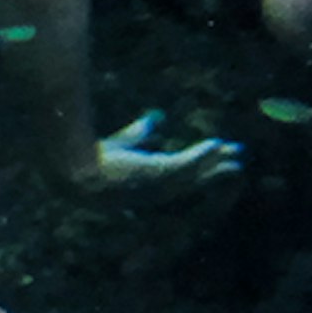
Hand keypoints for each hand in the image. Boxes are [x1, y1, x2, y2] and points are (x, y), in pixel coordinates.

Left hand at [83, 109, 239, 188]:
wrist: (76, 170)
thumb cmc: (92, 160)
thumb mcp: (123, 144)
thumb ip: (138, 134)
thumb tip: (153, 120)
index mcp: (148, 187)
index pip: (180, 180)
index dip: (198, 170)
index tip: (214, 160)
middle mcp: (157, 191)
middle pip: (193, 180)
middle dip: (214, 170)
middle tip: (235, 163)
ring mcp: (159, 184)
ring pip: (195, 173)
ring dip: (215, 162)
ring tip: (235, 153)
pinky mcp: (157, 172)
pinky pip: (186, 164)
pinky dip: (202, 156)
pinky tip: (216, 144)